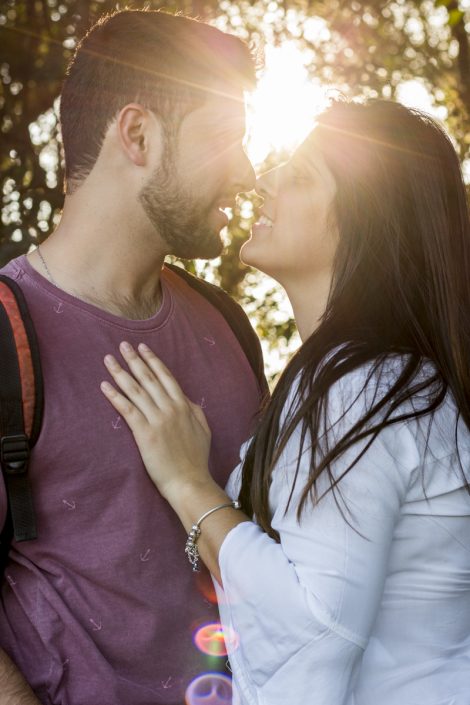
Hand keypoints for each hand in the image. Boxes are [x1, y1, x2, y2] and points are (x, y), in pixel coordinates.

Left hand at [101, 342, 211, 501]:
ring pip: (135, 390)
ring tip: (109, 359)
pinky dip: (115, 396)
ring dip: (121, 373)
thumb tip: (184, 397)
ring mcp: (157, 420)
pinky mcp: (144, 433)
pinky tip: (104, 386)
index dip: (153, 361)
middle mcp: (170, 408)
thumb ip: (193, 409)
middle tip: (122, 345)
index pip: (166, 377)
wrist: (189, 481)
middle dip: (134, 360)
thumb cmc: (196, 458)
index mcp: (184, 406)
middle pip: (148, 379)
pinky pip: (127, 410)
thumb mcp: (203, 428)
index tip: (142, 348)